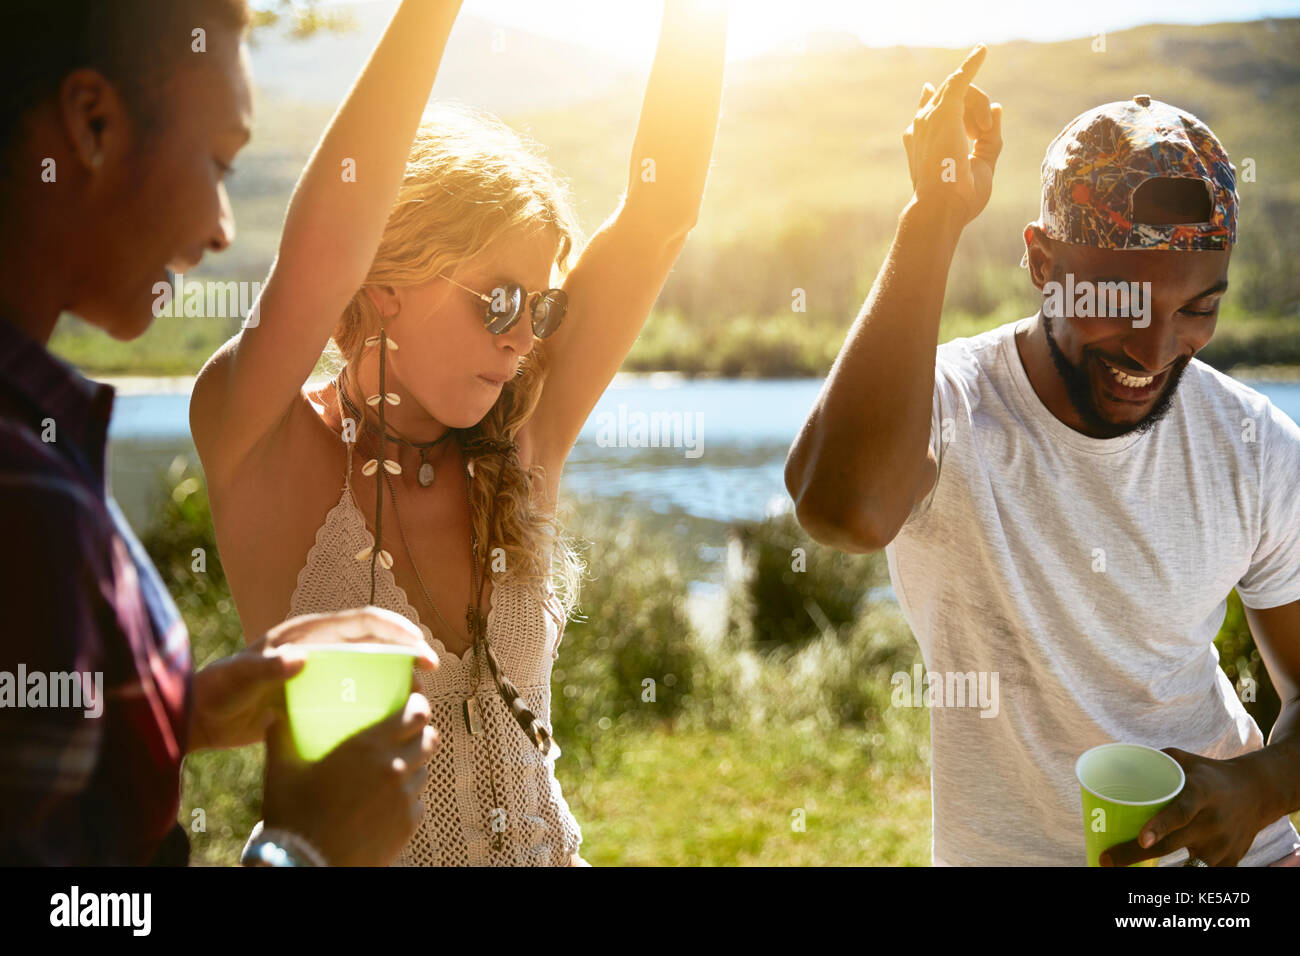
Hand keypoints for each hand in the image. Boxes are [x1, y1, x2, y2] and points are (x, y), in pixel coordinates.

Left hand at [189, 606, 437, 751]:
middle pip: (375, 639)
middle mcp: (317, 644)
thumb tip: (300, 658)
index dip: (398, 632)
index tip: (422, 654)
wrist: (199, 717)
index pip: (364, 622)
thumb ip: (264, 667)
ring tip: (415, 697)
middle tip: (429, 676)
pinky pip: (355, 687)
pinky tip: (386, 718)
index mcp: (306, 633)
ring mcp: (318, 667)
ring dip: (396, 673)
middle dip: (407, 651)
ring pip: (370, 662)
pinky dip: (376, 696)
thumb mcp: (237, 680)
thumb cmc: (215, 695)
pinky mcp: (315, 690)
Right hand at [262, 691, 440, 866]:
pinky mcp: (408, 825)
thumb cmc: (293, 817)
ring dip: (416, 764)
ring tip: (394, 768)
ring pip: (425, 770)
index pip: (416, 713)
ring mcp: (405, 799)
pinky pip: (418, 802)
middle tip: (405, 733)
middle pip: (430, 739)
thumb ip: (280, 736)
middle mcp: (395, 768)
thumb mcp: (281, 772)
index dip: (418, 704)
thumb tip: (271, 712)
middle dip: (421, 732)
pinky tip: (387, 800)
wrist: (306, 867)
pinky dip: (408, 797)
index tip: (411, 701)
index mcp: (368, 747)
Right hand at [902, 44, 1002, 225]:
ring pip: (963, 93)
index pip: (932, 110)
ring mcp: (930, 117)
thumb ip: (990, 138)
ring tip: (981, 131)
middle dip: (974, 112)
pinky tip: (983, 50)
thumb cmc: (958, 198)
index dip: (942, 102)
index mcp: (923, 141)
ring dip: (979, 108)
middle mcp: (922, 126)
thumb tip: (998, 107)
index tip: (948, 102)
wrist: (942, 207)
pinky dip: (971, 63)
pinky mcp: (944, 111)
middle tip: (982, 133)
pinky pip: (960, 79)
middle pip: (953, 101)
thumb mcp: (982, 165)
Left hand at [1100, 748, 1277, 866]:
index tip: (1142, 840)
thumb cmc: (1210, 775)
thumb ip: (1155, 759)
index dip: (1161, 827)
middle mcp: (1212, 821)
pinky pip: (1201, 873)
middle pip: (1172, 845)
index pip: (1180, 813)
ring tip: (1127, 868)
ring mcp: (1223, 845)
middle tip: (1106, 860)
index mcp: (1200, 793)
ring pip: (1187, 865)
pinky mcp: (1230, 861)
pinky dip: (1183, 872)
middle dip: (1136, 855)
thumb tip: (1117, 759)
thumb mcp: (1185, 760)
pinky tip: (1164, 869)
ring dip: (1160, 869)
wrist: (1257, 793)